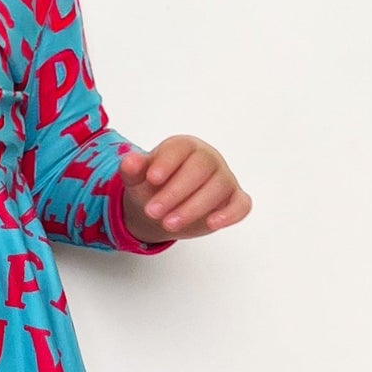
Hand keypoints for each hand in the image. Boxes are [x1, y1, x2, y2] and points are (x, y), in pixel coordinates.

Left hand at [118, 136, 250, 238]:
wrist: (162, 209)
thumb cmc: (152, 188)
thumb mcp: (137, 180)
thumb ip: (132, 170)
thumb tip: (129, 161)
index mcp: (184, 147)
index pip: (181, 149)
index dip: (167, 162)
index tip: (151, 179)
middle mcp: (208, 159)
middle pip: (201, 168)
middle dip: (176, 192)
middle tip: (152, 211)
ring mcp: (223, 179)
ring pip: (219, 187)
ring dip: (194, 207)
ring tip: (169, 224)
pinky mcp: (234, 200)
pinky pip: (241, 204)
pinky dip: (230, 214)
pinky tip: (212, 223)